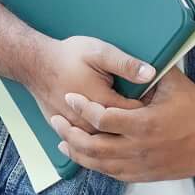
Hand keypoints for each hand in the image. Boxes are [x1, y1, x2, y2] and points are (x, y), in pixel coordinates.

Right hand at [24, 36, 153, 134]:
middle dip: (137, 125)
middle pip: (123, 132)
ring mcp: (78, 130)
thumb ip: (125, 64)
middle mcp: (91, 123)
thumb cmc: (68, 56)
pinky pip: (90, 142)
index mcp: (104, 103)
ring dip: (120, 135)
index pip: (137, 115)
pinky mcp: (69, 131)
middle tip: (148, 115)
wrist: (36, 65)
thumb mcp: (100, 52)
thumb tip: (150, 73)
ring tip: (131, 123)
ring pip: (107, 142)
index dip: (151, 109)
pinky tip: (110, 130)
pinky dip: (102, 138)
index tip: (159, 102)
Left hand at [53, 65, 194, 181]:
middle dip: (70, 134)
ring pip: (100, 164)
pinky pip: (114, 174)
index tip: (69, 97)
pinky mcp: (147, 175)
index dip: (82, 108)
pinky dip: (96, 166)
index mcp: (144, 123)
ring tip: (61, 143)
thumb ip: (146, 73)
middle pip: (93, 146)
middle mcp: (140, 148)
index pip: (102, 118)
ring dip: (78, 153)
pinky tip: (85, 158)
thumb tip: (125, 58)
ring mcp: (143, 165)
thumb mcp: (172, 83)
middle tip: (56, 121)